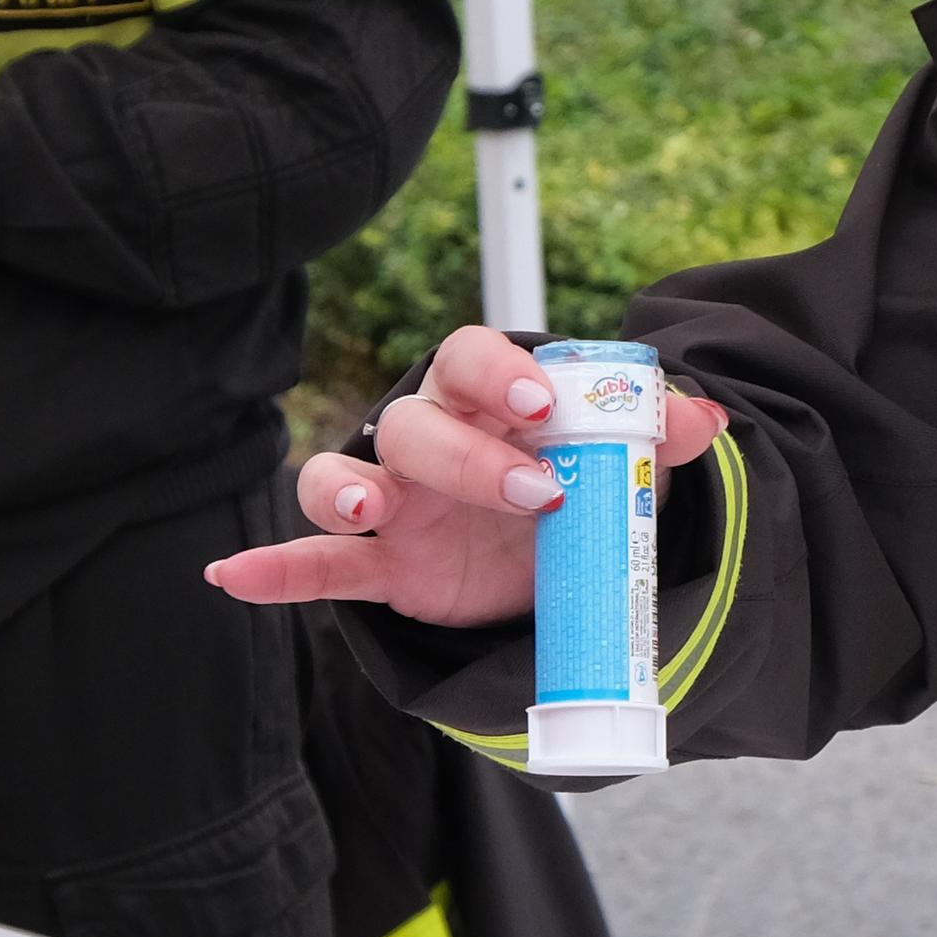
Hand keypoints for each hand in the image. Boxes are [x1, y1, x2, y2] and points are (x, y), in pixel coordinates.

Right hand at [202, 321, 725, 632]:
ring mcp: (395, 504)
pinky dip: (273, 570)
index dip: (500, 375)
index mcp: (488, 399)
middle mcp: (430, 440)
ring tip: (366, 510)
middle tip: (538, 493)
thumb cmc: (580, 479)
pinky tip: (229, 578)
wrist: (557, 553)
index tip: (544, 404)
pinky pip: (315, 561)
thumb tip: (706, 420)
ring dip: (343, 487)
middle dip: (468, 455)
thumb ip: (657, 437)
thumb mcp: (629, 462)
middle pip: (415, 423)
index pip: (471, 359)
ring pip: (343, 474)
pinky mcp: (381, 564)